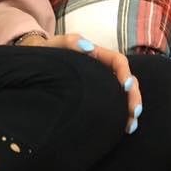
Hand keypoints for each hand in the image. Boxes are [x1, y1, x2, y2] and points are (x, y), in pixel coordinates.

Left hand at [19, 32, 141, 132]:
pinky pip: (113, 105)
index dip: (125, 73)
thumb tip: (89, 48)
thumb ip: (70, 42)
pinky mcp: (96, 97)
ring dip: (129, 110)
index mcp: (97, 55)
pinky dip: (119, 116)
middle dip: (133, 97)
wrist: (37, 64)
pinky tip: (122, 129)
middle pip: (127, 82)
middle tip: (133, 113)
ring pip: (123, 96)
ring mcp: (101, 84)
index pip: (118, 62)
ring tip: (130, 125)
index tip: (125, 86)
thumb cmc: (49, 52)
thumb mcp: (57, 44)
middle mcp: (103, 70)